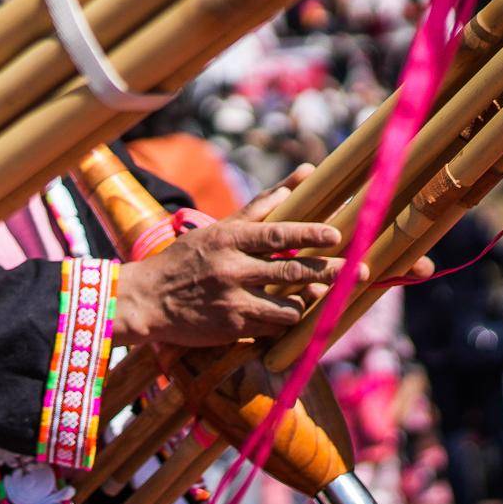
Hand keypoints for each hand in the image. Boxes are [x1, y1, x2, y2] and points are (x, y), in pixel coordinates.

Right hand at [112, 184, 344, 349]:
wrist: (145, 300)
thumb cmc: (186, 260)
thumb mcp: (218, 229)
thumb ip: (261, 206)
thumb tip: (302, 176)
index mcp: (227, 239)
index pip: (277, 234)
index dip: (310, 234)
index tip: (336, 235)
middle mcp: (231, 268)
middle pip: (291, 270)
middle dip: (329, 271)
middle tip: (357, 270)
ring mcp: (232, 300)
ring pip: (288, 304)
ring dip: (310, 299)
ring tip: (325, 293)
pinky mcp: (231, 327)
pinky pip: (273, 326)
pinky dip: (287, 319)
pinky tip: (294, 313)